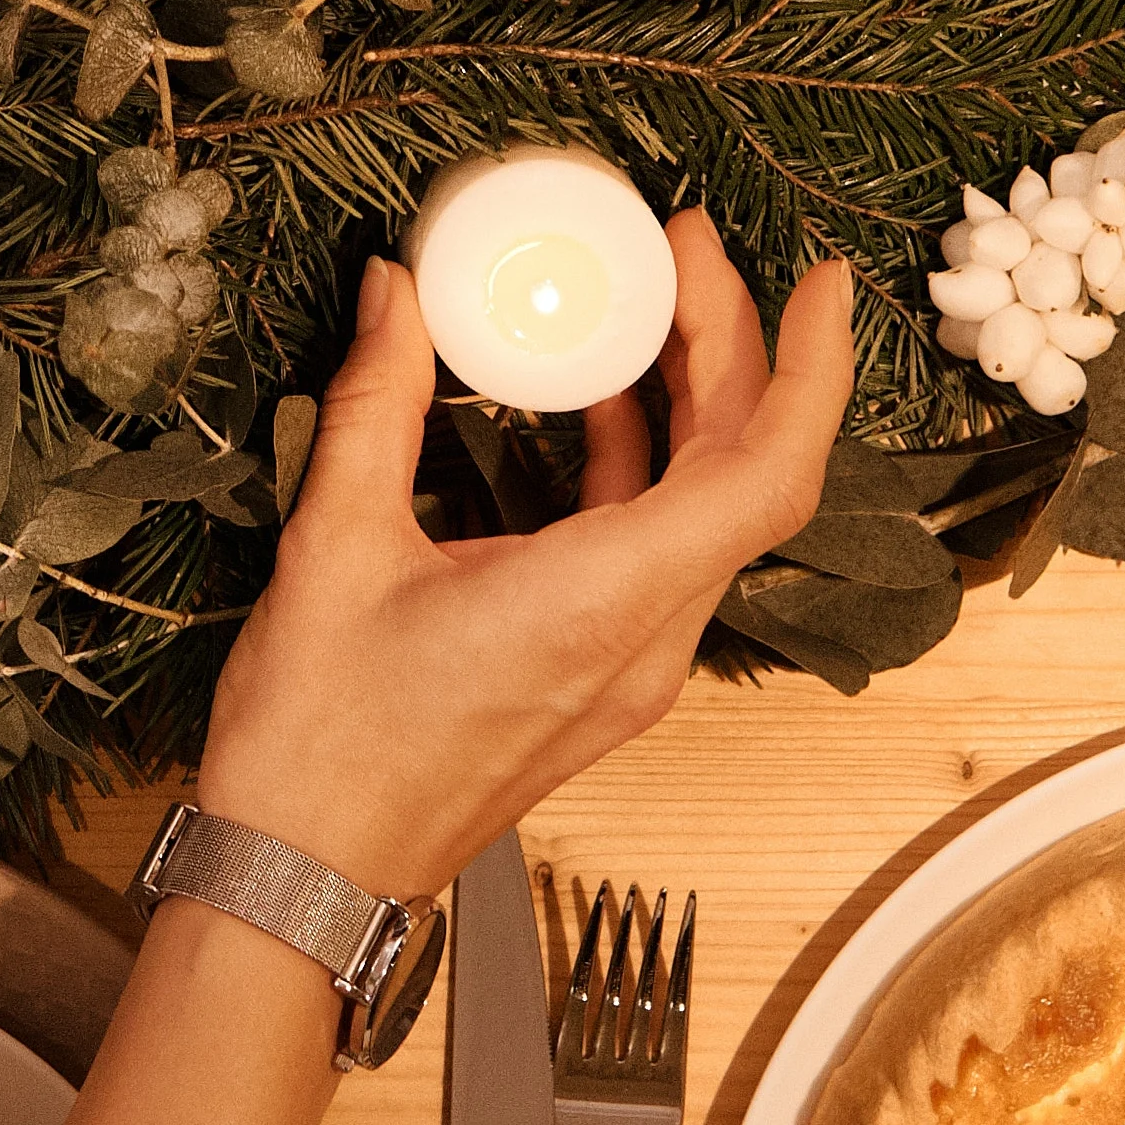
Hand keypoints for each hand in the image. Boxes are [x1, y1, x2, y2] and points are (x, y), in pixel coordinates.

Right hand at [193, 220, 857, 896]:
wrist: (303, 879)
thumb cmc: (321, 745)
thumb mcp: (335, 544)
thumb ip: (378, 401)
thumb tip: (396, 291)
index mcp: (600, 604)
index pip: (767, 473)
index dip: (812, 367)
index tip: (820, 280)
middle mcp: (643, 643)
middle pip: (745, 474)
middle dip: (732, 346)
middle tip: (684, 245)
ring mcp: (629, 669)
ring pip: (709, 513)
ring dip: (695, 402)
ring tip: (647, 301)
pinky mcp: (599, 678)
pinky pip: (661, 550)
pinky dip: (648, 462)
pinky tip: (597, 398)